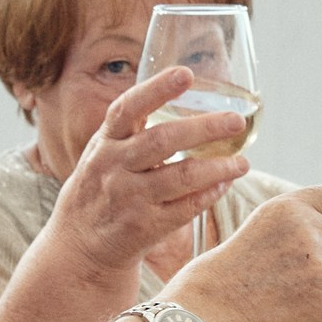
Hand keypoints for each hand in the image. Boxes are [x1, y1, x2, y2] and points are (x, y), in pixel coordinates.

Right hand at [47, 67, 249, 282]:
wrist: (78, 246)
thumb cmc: (99, 189)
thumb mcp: (102, 153)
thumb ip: (131, 129)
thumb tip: (177, 94)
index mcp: (105, 142)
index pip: (128, 108)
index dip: (157, 89)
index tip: (186, 74)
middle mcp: (114, 167)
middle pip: (163, 140)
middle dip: (204, 128)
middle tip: (236, 121)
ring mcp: (130, 198)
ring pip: (180, 177)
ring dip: (218, 168)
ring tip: (243, 163)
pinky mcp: (144, 227)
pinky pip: (185, 208)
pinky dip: (209, 194)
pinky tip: (225, 184)